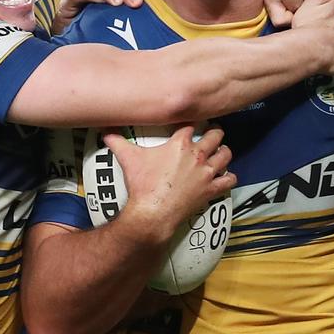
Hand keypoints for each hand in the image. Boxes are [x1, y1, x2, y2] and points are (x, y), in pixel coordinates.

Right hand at [105, 125, 234, 243]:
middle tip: (212, 134)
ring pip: (225, 155)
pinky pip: (229, 180)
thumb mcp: (128, 159)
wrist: (153, 212)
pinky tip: (225, 176)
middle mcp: (197, 155)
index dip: (193, 122)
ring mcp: (207, 172)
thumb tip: (104, 131)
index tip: (193, 123)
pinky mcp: (211, 189)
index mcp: (180, 144)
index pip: (191, 124)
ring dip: (224, 152)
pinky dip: (229, 177)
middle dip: (214, 133)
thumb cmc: (143, 185)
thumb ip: (117, 142)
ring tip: (220, 152)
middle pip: (215, 135)